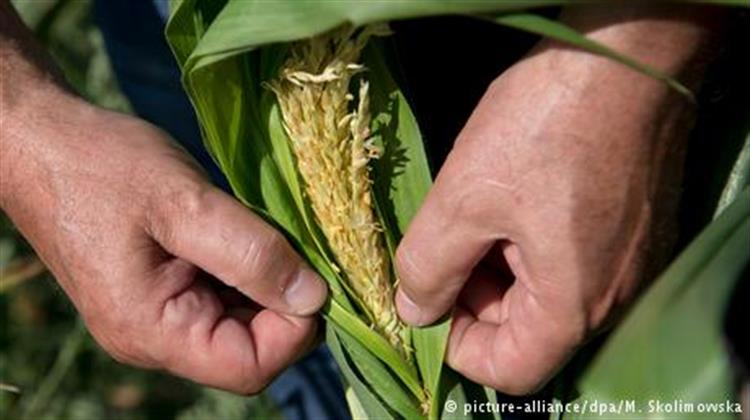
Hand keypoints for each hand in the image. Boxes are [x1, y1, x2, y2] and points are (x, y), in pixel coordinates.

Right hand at [1, 91, 327, 392]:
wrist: (43, 143)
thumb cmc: (102, 166)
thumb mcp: (185, 203)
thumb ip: (252, 253)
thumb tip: (315, 296)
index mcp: (152, 330)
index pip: (248, 366)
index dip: (294, 329)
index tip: (315, 277)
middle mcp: (153, 338)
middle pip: (248, 348)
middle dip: (286, 304)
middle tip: (301, 248)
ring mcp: (157, 316)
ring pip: (240, 323)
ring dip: (269, 285)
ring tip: (275, 235)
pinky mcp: (162, 291)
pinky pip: (222, 298)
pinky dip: (249, 272)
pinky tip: (252, 235)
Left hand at [394, 6, 719, 393]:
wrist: (627, 53)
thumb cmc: (547, 123)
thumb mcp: (464, 197)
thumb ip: (430, 266)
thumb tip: (414, 311)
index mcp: (575, 304)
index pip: (508, 370)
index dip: (456, 344)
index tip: (430, 297)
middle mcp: (613, 297)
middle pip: (525, 332)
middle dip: (473, 297)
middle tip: (445, 242)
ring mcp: (629, 264)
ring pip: (544, 295)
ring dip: (497, 267)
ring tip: (475, 212)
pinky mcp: (631, 232)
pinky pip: (569, 264)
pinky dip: (527, 247)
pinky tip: (508, 200)